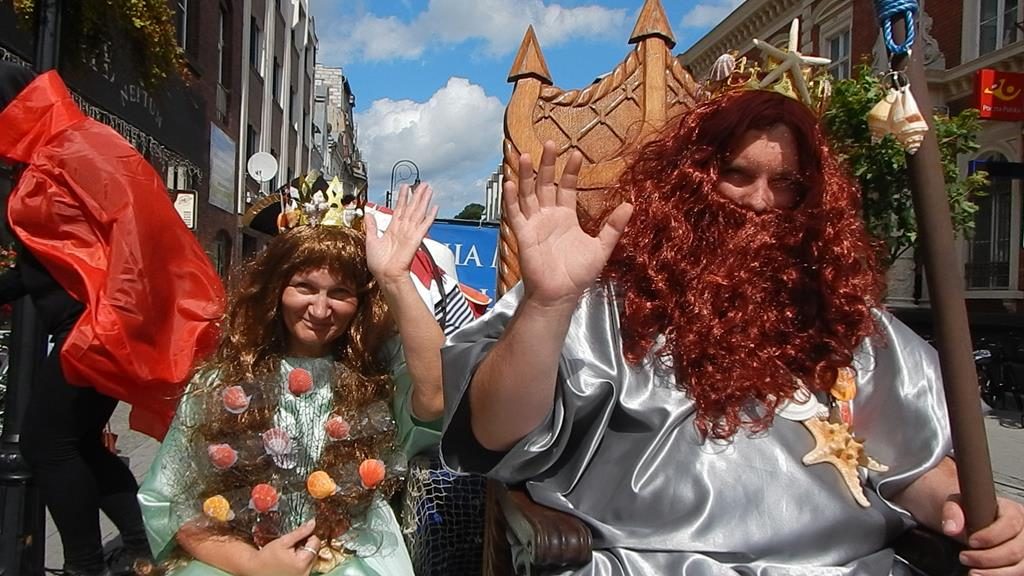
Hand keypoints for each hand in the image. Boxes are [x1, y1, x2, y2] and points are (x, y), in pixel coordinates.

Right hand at [246, 519, 320, 575]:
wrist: (255, 569)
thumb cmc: (266, 556)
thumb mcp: (283, 541)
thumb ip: (300, 532)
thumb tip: (312, 523)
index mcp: (302, 562)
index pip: (316, 543)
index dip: (308, 537)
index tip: (299, 537)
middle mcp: (305, 572)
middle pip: (315, 552)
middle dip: (306, 546)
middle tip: (292, 546)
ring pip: (311, 559)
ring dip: (304, 554)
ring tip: (290, 553)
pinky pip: (306, 567)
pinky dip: (301, 562)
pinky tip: (290, 561)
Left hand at [365, 183, 437, 285]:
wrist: (385, 274)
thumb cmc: (379, 263)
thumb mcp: (370, 240)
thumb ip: (371, 226)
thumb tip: (368, 214)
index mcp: (392, 229)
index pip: (399, 209)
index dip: (402, 198)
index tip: (405, 187)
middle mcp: (403, 229)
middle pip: (411, 208)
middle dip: (416, 195)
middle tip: (421, 184)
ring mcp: (410, 233)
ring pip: (418, 212)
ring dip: (423, 200)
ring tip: (428, 189)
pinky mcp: (416, 238)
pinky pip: (424, 225)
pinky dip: (430, 216)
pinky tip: (434, 207)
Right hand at [506, 140, 632, 308]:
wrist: (560, 295)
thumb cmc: (578, 275)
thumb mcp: (601, 248)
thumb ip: (613, 227)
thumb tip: (630, 204)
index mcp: (566, 217)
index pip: (566, 188)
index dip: (570, 171)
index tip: (576, 154)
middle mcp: (548, 216)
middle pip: (545, 184)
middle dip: (547, 164)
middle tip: (550, 143)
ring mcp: (534, 224)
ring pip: (528, 194)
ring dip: (525, 175)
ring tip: (524, 155)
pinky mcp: (522, 235)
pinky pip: (515, 214)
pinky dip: (511, 198)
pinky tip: (509, 182)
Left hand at [942, 496, 1023, 573]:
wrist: (970, 523)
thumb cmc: (968, 512)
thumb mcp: (957, 505)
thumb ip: (952, 512)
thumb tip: (951, 529)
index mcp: (1012, 512)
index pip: (1010, 525)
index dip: (990, 536)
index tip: (971, 542)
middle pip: (1015, 550)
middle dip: (987, 558)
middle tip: (964, 557)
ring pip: (1020, 568)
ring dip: (995, 573)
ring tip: (973, 572)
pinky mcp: (1022, 564)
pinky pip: (1018, 575)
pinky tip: (983, 575)